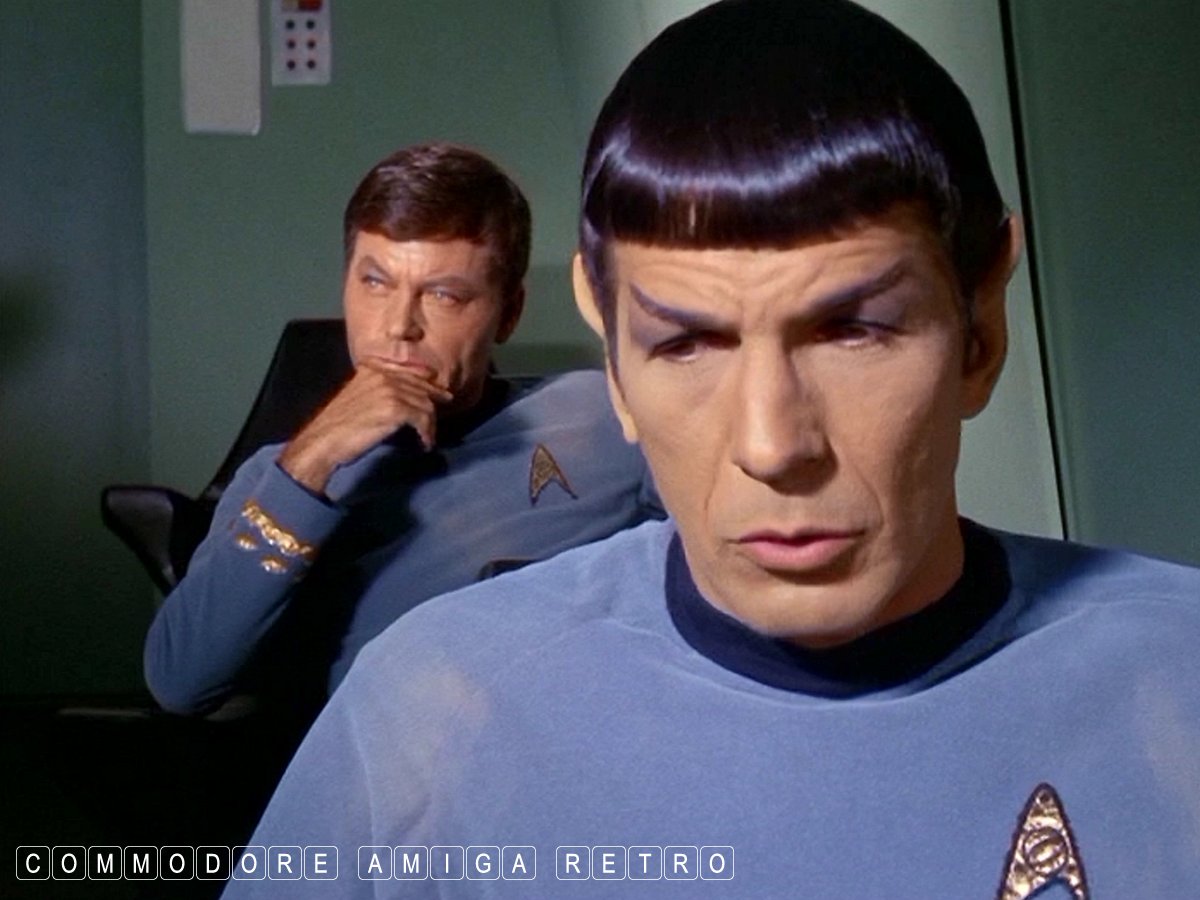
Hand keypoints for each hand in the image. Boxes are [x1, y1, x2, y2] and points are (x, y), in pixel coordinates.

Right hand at [277, 359, 453, 493]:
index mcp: (372, 368)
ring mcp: (390, 390)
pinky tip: (424, 443)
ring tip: (428, 436)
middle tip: (447, 404)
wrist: (324, 441)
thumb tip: (402, 399)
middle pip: (420, 386)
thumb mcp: (356, 397)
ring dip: (429, 423)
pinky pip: (423, 419)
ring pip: (425, 404)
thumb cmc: (336, 426)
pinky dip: (426, 433)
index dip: (425, 380)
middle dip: (434, 398)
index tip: (437, 389)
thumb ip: (377, 390)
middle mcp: (382, 375)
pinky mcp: (396, 409)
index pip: (408, 370)